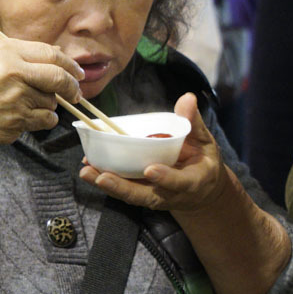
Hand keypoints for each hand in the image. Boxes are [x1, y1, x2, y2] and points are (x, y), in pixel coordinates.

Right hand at [0, 38, 84, 173]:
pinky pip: (45, 119)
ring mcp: (16, 98)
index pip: (50, 54)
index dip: (69, 64)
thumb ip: (16, 55)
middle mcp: (12, 73)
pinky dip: (42, 120)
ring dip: (46, 104)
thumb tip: (54, 54)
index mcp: (3, 52)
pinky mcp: (17, 121)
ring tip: (22, 105)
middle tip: (76, 93)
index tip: (76, 72)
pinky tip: (25, 117)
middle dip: (72, 86)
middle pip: (58, 77)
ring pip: (51, 101)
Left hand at [79, 93, 234, 212]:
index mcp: (193, 181)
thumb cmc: (203, 161)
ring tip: (87, 172)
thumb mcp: (205, 141)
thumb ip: (193, 122)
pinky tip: (89, 169)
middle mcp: (171, 194)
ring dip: (108, 185)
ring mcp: (155, 196)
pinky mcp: (142, 194)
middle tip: (103, 177)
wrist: (202, 190)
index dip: (166, 178)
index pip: (180, 182)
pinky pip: (124, 190)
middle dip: (123, 188)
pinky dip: (106, 181)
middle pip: (146, 195)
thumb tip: (188, 97)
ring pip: (130, 195)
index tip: (150, 169)